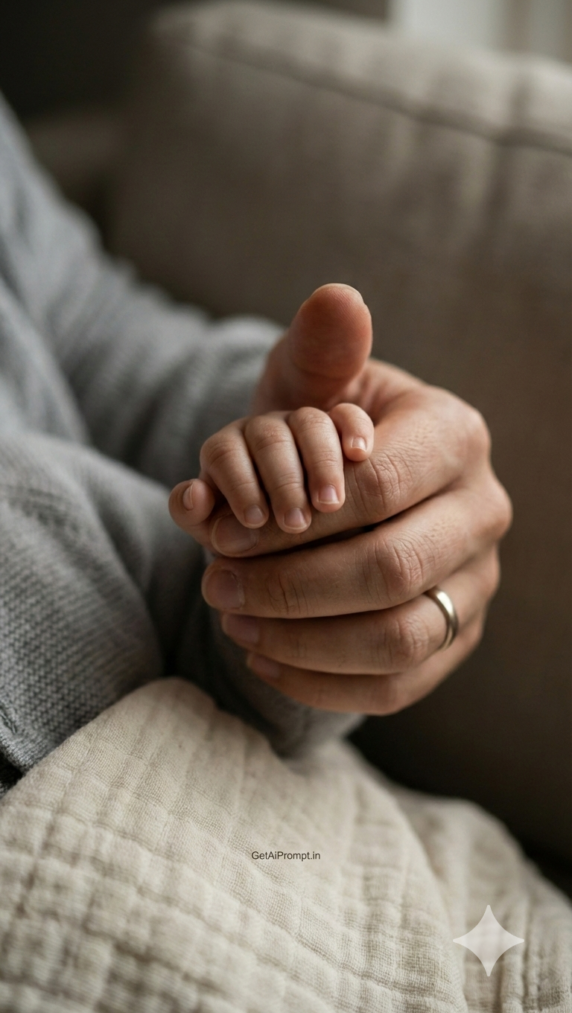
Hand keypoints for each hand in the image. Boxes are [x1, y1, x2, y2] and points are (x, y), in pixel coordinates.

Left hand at [169, 285, 511, 713]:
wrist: (345, 490)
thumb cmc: (319, 432)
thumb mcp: (312, 381)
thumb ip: (319, 350)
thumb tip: (337, 300)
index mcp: (457, 437)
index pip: (380, 490)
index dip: (294, 521)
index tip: (225, 533)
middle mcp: (483, 511)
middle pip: (391, 570)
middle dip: (289, 585)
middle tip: (215, 585)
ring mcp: (477, 583)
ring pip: (400, 638)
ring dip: (301, 641)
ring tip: (233, 622)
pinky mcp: (455, 639)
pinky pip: (398, 683)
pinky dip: (321, 683)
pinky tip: (262, 658)